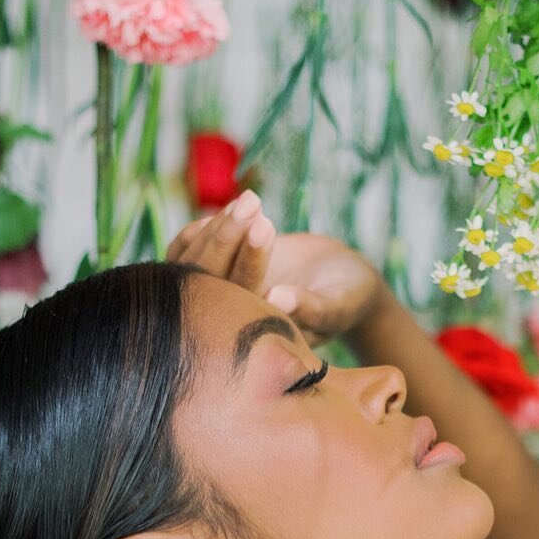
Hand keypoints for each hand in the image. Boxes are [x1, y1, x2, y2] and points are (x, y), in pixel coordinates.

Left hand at [165, 191, 388, 345]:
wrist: (340, 282)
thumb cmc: (347, 299)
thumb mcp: (337, 306)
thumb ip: (309, 307)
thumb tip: (277, 298)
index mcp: (258, 337)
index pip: (242, 298)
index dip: (251, 261)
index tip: (266, 224)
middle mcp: (231, 318)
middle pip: (212, 279)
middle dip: (228, 238)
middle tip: (253, 203)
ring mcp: (220, 295)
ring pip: (197, 264)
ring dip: (218, 228)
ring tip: (250, 201)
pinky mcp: (216, 272)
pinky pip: (191, 253)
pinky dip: (203, 230)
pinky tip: (226, 210)